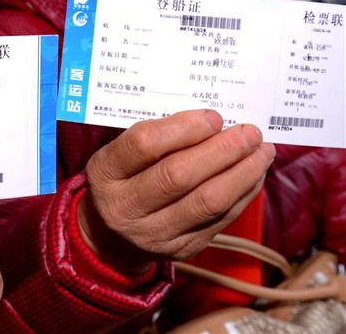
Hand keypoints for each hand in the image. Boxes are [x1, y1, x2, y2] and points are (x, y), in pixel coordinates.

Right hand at [79, 110, 274, 272]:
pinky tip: (254, 174)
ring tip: (262, 151)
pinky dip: (243, 193)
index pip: (143, 145)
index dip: (183, 128)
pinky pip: (221, 219)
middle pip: (179, 175)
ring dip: (242, 173)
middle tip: (250, 132)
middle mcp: (124, 207)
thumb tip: (212, 121)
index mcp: (104, 173)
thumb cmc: (122, 178)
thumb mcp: (120, 152)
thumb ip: (157, 136)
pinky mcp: (182, 249)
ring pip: (207, 202)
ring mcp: (154, 233)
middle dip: (222, 150)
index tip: (213, 117)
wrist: (110, 234)